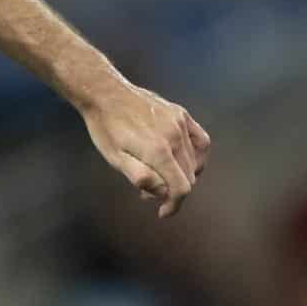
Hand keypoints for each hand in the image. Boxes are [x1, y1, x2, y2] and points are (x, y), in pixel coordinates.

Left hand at [80, 83, 210, 217]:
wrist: (105, 93)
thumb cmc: (105, 128)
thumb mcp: (114, 158)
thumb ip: (140, 177)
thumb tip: (162, 192)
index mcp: (157, 151)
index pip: (180, 188)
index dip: (175, 205)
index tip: (164, 212)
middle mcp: (174, 137)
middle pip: (187, 176)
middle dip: (171, 190)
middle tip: (148, 192)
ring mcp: (180, 123)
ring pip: (194, 161)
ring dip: (181, 175)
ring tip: (159, 176)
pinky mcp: (182, 114)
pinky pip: (201, 140)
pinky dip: (197, 156)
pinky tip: (184, 162)